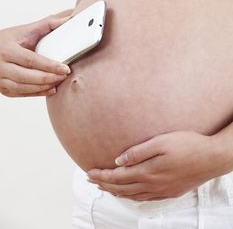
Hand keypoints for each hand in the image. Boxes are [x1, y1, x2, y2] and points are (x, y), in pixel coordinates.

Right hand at [0, 12, 71, 97]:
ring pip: (23, 88)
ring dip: (43, 87)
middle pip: (26, 76)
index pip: (30, 60)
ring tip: (59, 81)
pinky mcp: (2, 88)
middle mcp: (0, 66)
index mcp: (7, 50)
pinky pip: (21, 94)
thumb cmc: (8, 40)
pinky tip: (50, 89)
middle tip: (64, 76)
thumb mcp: (25, 30)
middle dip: (48, 78)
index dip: (49, 66)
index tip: (65, 68)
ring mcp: (0, 79)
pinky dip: (37, 93)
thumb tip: (69, 19)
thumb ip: (47, 24)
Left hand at [87, 131, 224, 200]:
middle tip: (90, 181)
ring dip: (115, 192)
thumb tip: (118, 160)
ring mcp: (161, 191)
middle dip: (104, 184)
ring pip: (131, 196)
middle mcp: (152, 184)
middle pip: (122, 188)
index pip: (117, 177)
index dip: (101, 176)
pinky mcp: (169, 192)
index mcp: (148, 171)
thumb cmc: (188, 145)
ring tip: (104, 188)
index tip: (89, 173)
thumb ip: (138, 151)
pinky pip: (144, 199)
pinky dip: (131, 197)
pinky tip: (129, 195)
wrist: (211, 158)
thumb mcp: (162, 142)